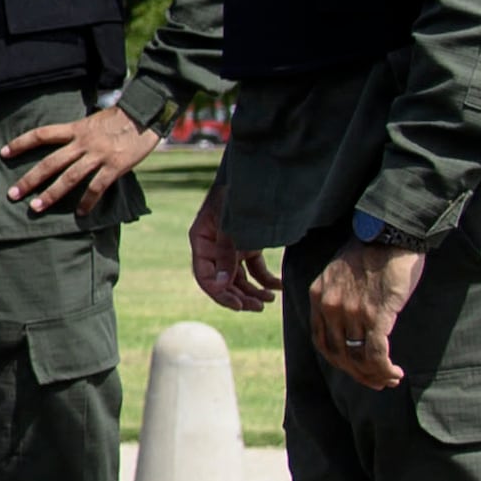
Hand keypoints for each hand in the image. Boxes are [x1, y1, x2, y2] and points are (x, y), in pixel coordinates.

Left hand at [0, 105, 159, 214]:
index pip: (42, 134)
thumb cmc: (120, 118)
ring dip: (51, 194)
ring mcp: (98, 155)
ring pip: (69, 178)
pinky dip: (88, 201)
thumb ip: (78, 133)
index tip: (4, 153)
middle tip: (12, 194)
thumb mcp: (93, 120)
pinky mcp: (115, 166)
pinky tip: (80, 213)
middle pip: (50, 162)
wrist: (146, 113)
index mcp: (76, 128)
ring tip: (36, 207)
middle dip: (30, 179)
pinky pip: (97, 187)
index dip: (21, 143)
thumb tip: (65, 146)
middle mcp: (83, 142)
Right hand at [187, 187, 274, 312]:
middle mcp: (214, 246)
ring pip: (238, 278)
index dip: (219, 293)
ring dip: (252, 292)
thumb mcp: (231, 224)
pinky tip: (278, 287)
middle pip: (222, 280)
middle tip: (257, 308)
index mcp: (202, 240)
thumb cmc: (239, 193)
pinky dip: (266, 279)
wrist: (257, 172)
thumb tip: (221, 286)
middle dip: (239, 296)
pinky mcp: (248, 244)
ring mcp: (232, 246)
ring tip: (267, 301)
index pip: (205, 275)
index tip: (238, 304)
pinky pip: (255, 268)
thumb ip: (226, 254)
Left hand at [305, 237, 430, 390]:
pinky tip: (395, 372)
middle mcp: (330, 307)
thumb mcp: (339, 274)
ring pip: (359, 358)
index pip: (322, 342)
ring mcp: (352, 312)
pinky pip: (376, 353)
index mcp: (318, 297)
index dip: (340, 362)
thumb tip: (348, 328)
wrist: (392, 235)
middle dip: (359, 374)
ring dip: (376, 374)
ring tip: (390, 378)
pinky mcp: (377, 314)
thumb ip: (337, 298)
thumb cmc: (371, 253)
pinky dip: (384, 368)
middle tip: (377, 382)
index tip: (356, 369)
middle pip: (339, 355)